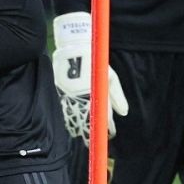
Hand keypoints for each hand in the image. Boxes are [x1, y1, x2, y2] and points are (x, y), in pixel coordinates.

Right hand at [51, 12, 127, 143]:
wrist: (73, 47)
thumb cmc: (95, 61)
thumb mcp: (111, 77)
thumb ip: (116, 96)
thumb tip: (124, 113)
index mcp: (95, 95)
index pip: (102, 117)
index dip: (107, 128)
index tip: (110, 133)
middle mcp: (81, 97)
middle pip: (87, 121)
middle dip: (91, 129)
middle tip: (95, 136)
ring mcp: (68, 96)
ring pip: (75, 117)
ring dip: (80, 124)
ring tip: (84, 131)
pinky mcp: (59, 92)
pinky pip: (66, 109)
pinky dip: (71, 115)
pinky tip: (74, 118)